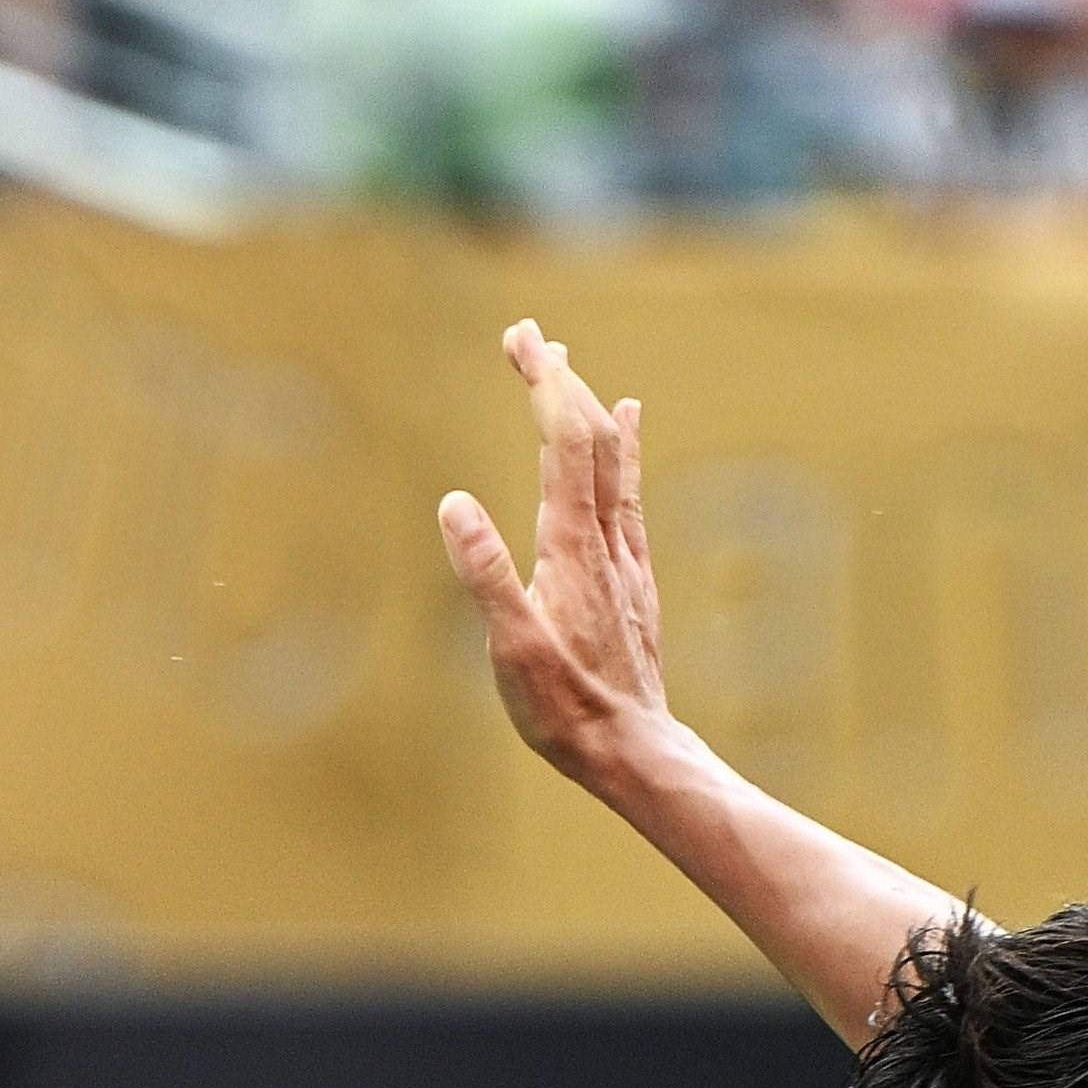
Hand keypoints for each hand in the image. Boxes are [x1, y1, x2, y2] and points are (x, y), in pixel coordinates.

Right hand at [436, 319, 675, 789]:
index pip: (563, 441)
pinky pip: (630, 490)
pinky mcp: (632, 576)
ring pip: (613, 459)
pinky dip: (624, 446)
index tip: (523, 338)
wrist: (634, 752)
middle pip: (590, 436)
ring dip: (586, 405)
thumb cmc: (565, 708)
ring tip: (564, 364)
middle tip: (525, 335)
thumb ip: (485, 573)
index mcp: (572, 546)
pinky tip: (628, 423)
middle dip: (558, 379)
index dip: (545, 383)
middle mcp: (606, 539)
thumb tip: (453, 504)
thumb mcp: (511, 647)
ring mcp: (624, 556)